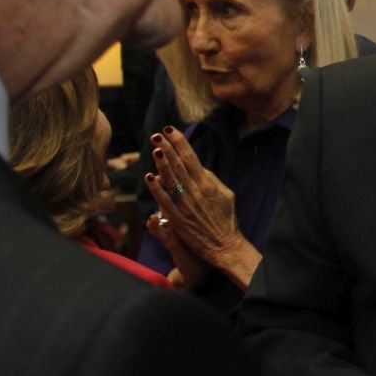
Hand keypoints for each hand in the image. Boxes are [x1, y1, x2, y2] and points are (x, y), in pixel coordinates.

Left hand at [147, 127, 258, 288]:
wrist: (224, 245)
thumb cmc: (226, 220)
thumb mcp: (225, 195)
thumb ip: (211, 180)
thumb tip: (199, 168)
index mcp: (208, 184)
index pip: (191, 158)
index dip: (179, 143)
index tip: (170, 130)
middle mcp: (197, 192)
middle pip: (179, 165)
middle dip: (168, 148)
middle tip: (157, 134)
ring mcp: (186, 205)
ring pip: (172, 179)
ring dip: (162, 163)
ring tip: (155, 148)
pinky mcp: (178, 219)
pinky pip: (165, 201)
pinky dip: (157, 189)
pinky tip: (150, 177)